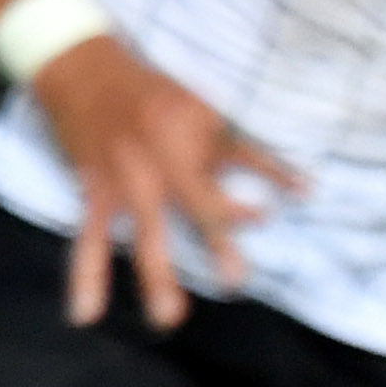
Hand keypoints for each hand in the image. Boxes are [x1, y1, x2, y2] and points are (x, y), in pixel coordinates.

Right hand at [31, 32, 299, 329]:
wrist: (80, 69)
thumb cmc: (149, 91)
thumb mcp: (196, 105)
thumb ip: (225, 144)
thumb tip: (276, 184)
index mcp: (195, 131)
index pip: (242, 154)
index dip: (275, 172)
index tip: (304, 192)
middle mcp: (162, 160)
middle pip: (196, 204)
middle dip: (216, 239)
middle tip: (234, 279)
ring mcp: (128, 181)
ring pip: (145, 234)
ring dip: (156, 276)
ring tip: (169, 317)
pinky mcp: (96, 194)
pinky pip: (90, 240)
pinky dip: (87, 277)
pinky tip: (85, 314)